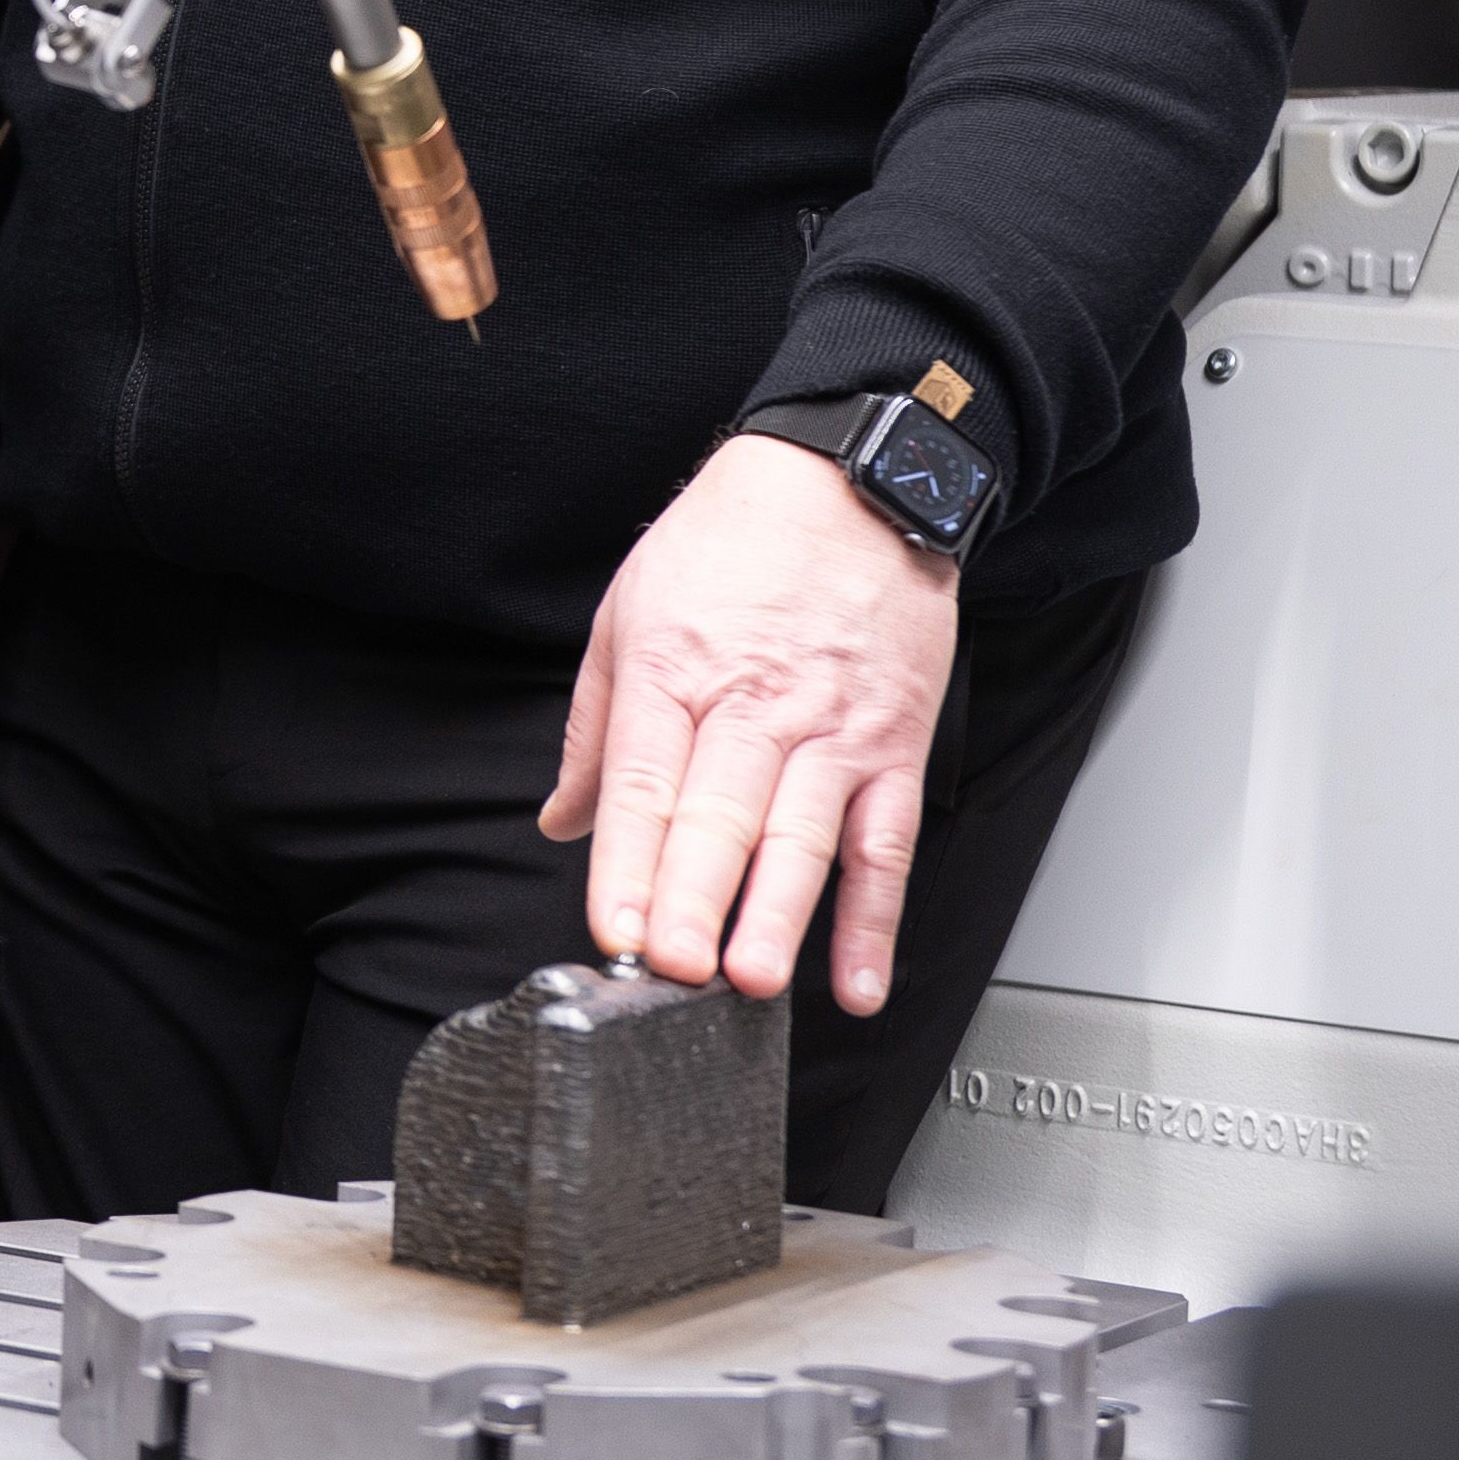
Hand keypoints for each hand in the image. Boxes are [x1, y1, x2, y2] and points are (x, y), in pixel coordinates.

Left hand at [542, 432, 959, 1014]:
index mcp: (674, 670)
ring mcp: (831, 729)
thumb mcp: (632, 607)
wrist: (853, 478)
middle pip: (720, 816)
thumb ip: (596, 726)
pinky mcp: (894, 744)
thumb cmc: (736, 539)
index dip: (628, 862)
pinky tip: (858, 978)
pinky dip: (875, 918)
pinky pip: (886, 843)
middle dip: (695, 899)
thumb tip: (564, 820)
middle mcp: (754, 704)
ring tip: (751, 981)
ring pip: (803, 836)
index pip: (646, 782)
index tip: (615, 929)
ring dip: (778, 916)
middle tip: (675, 969)